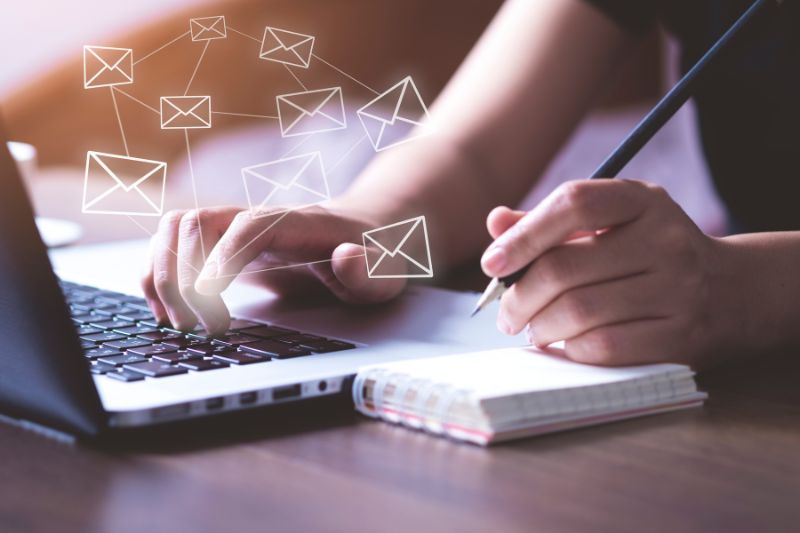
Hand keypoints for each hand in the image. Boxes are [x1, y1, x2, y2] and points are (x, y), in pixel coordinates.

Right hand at [141, 205, 406, 334]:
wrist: (363, 235)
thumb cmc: (373, 257)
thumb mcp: (385, 272)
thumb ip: (369, 270)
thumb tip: (347, 256)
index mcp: (298, 223)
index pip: (250, 226)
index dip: (223, 256)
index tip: (208, 296)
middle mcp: (258, 218)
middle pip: (198, 222)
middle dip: (184, 276)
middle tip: (198, 327)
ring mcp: (236, 228)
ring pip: (174, 228)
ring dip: (162, 273)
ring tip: (178, 322)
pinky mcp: (221, 244)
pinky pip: (171, 245)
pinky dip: (157, 274)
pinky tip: (169, 312)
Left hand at [480, 179, 735, 367]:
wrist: (733, 291)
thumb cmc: (650, 253)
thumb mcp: (611, 223)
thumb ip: (552, 222)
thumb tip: (496, 223)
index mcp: (642, 200)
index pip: (573, 202)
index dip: (524, 235)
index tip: (493, 264)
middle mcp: (665, 239)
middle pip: (565, 268)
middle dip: (519, 296)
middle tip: (506, 313)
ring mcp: (678, 289)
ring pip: (579, 311)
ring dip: (540, 326)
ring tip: (533, 328)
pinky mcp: (682, 336)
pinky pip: (604, 347)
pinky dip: (571, 349)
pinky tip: (565, 344)